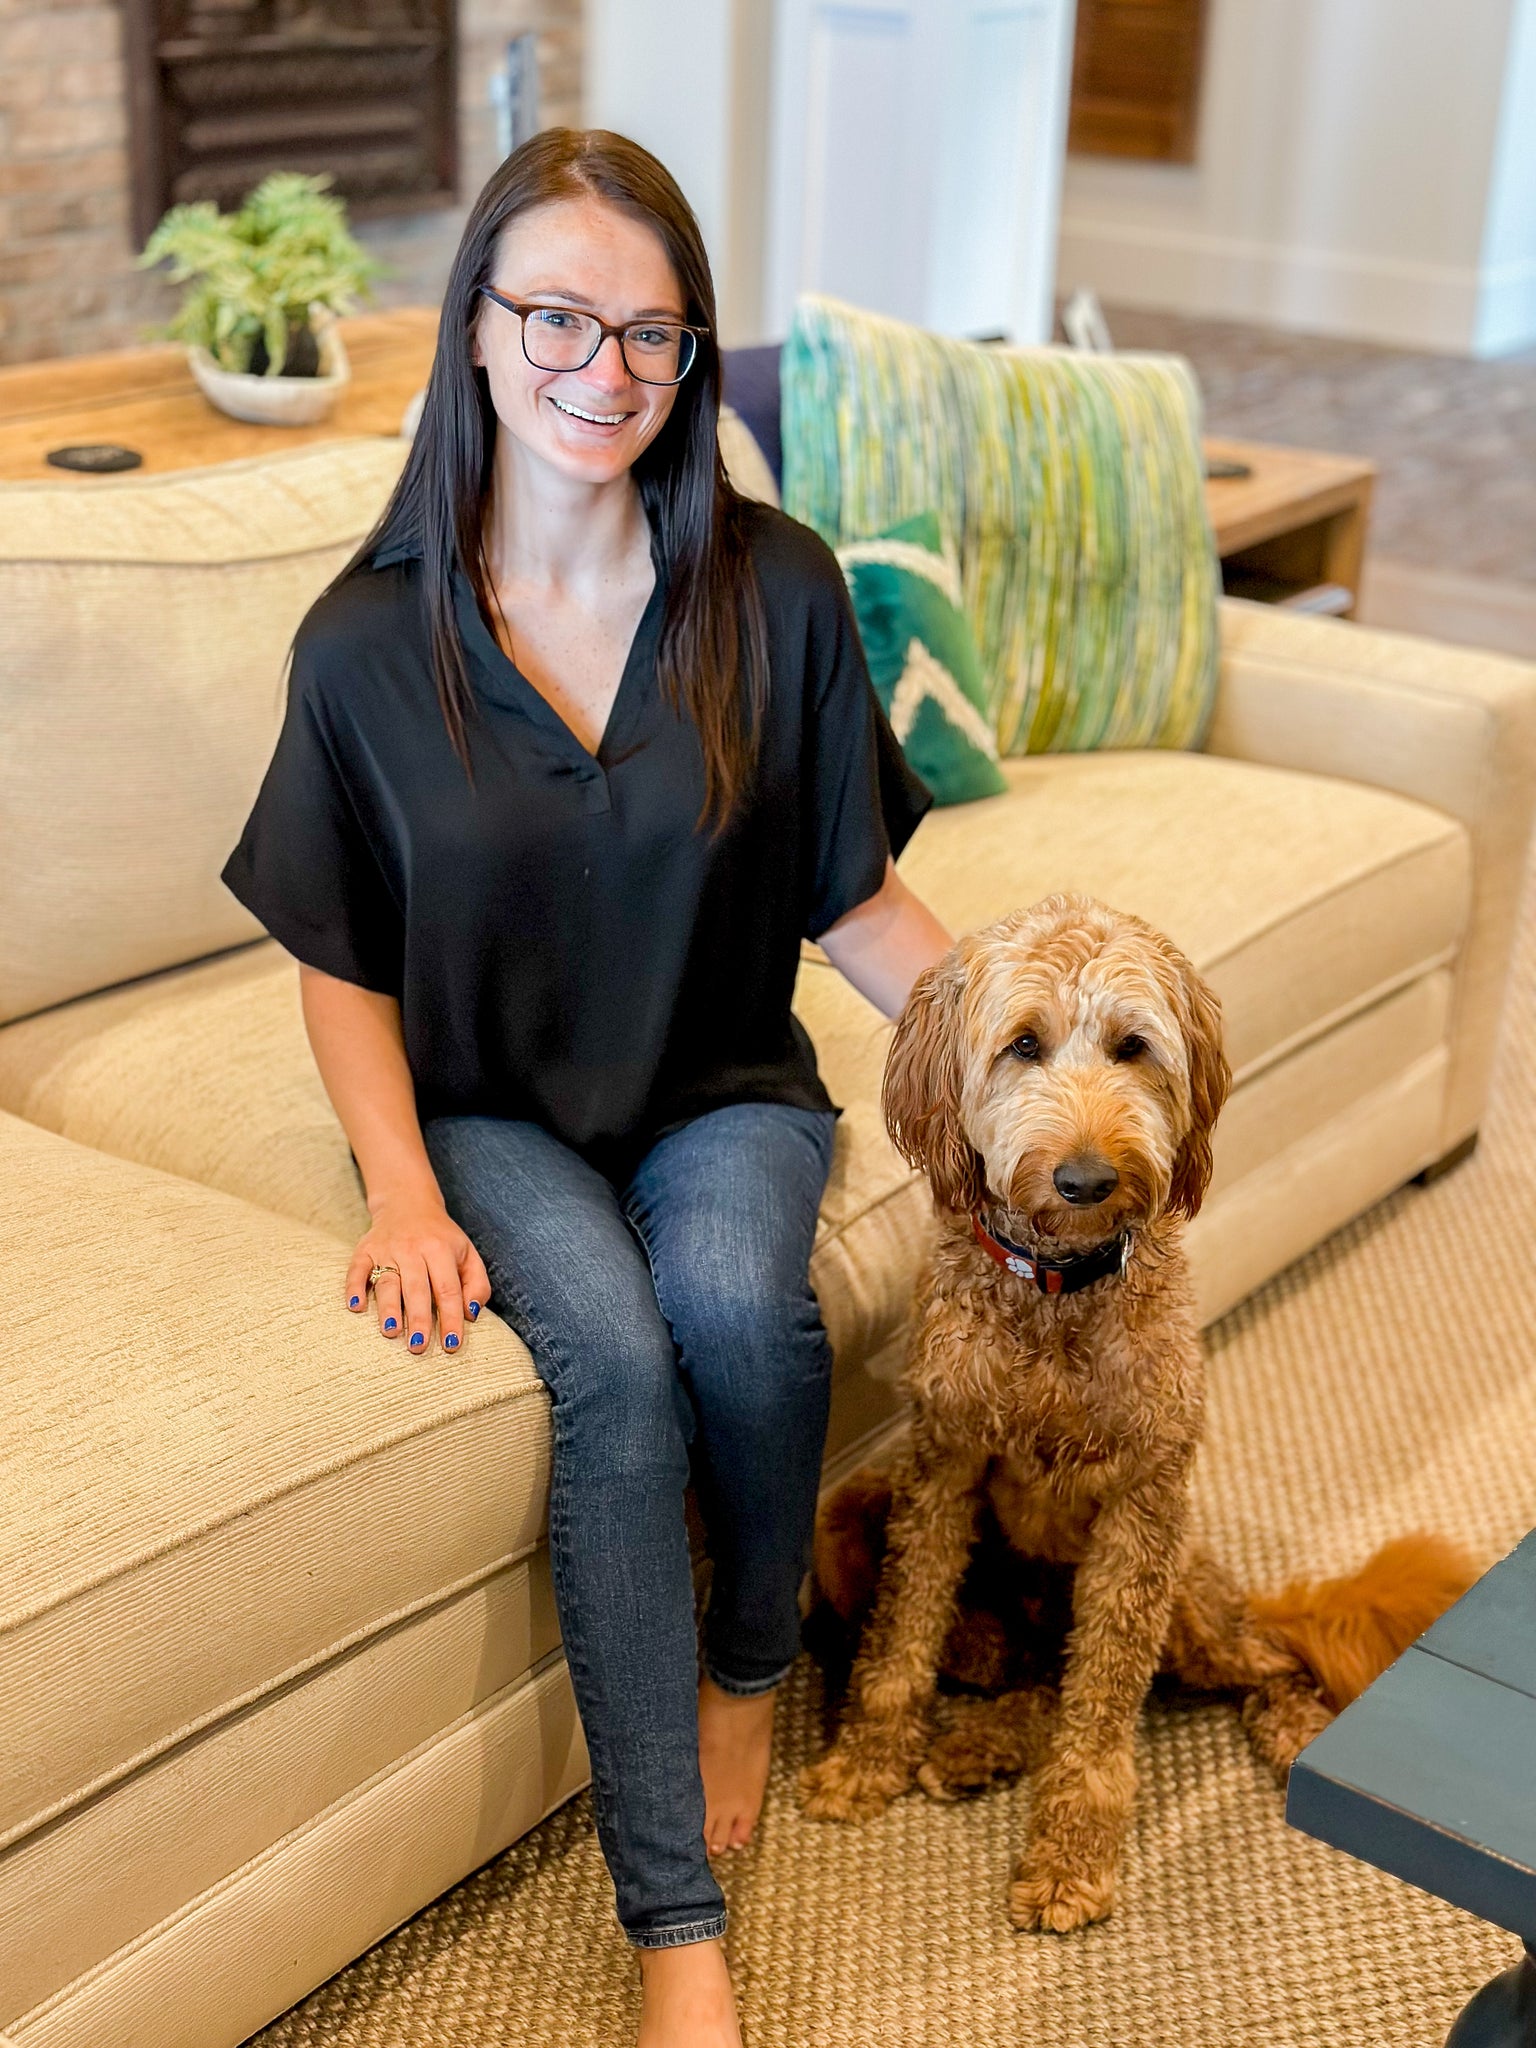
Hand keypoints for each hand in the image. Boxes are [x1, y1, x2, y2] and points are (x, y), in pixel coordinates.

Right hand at [344, 1196, 492, 1357]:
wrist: (408, 1203)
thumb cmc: (442, 1238)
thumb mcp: (467, 1253)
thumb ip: (477, 1283)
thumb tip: (470, 1314)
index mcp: (441, 1250)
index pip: (448, 1290)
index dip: (450, 1318)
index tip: (451, 1345)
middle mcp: (413, 1249)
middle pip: (417, 1288)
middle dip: (419, 1319)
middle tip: (419, 1347)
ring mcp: (386, 1249)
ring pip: (387, 1281)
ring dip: (388, 1307)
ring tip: (391, 1331)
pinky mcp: (364, 1250)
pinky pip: (356, 1269)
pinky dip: (354, 1287)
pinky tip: (355, 1306)